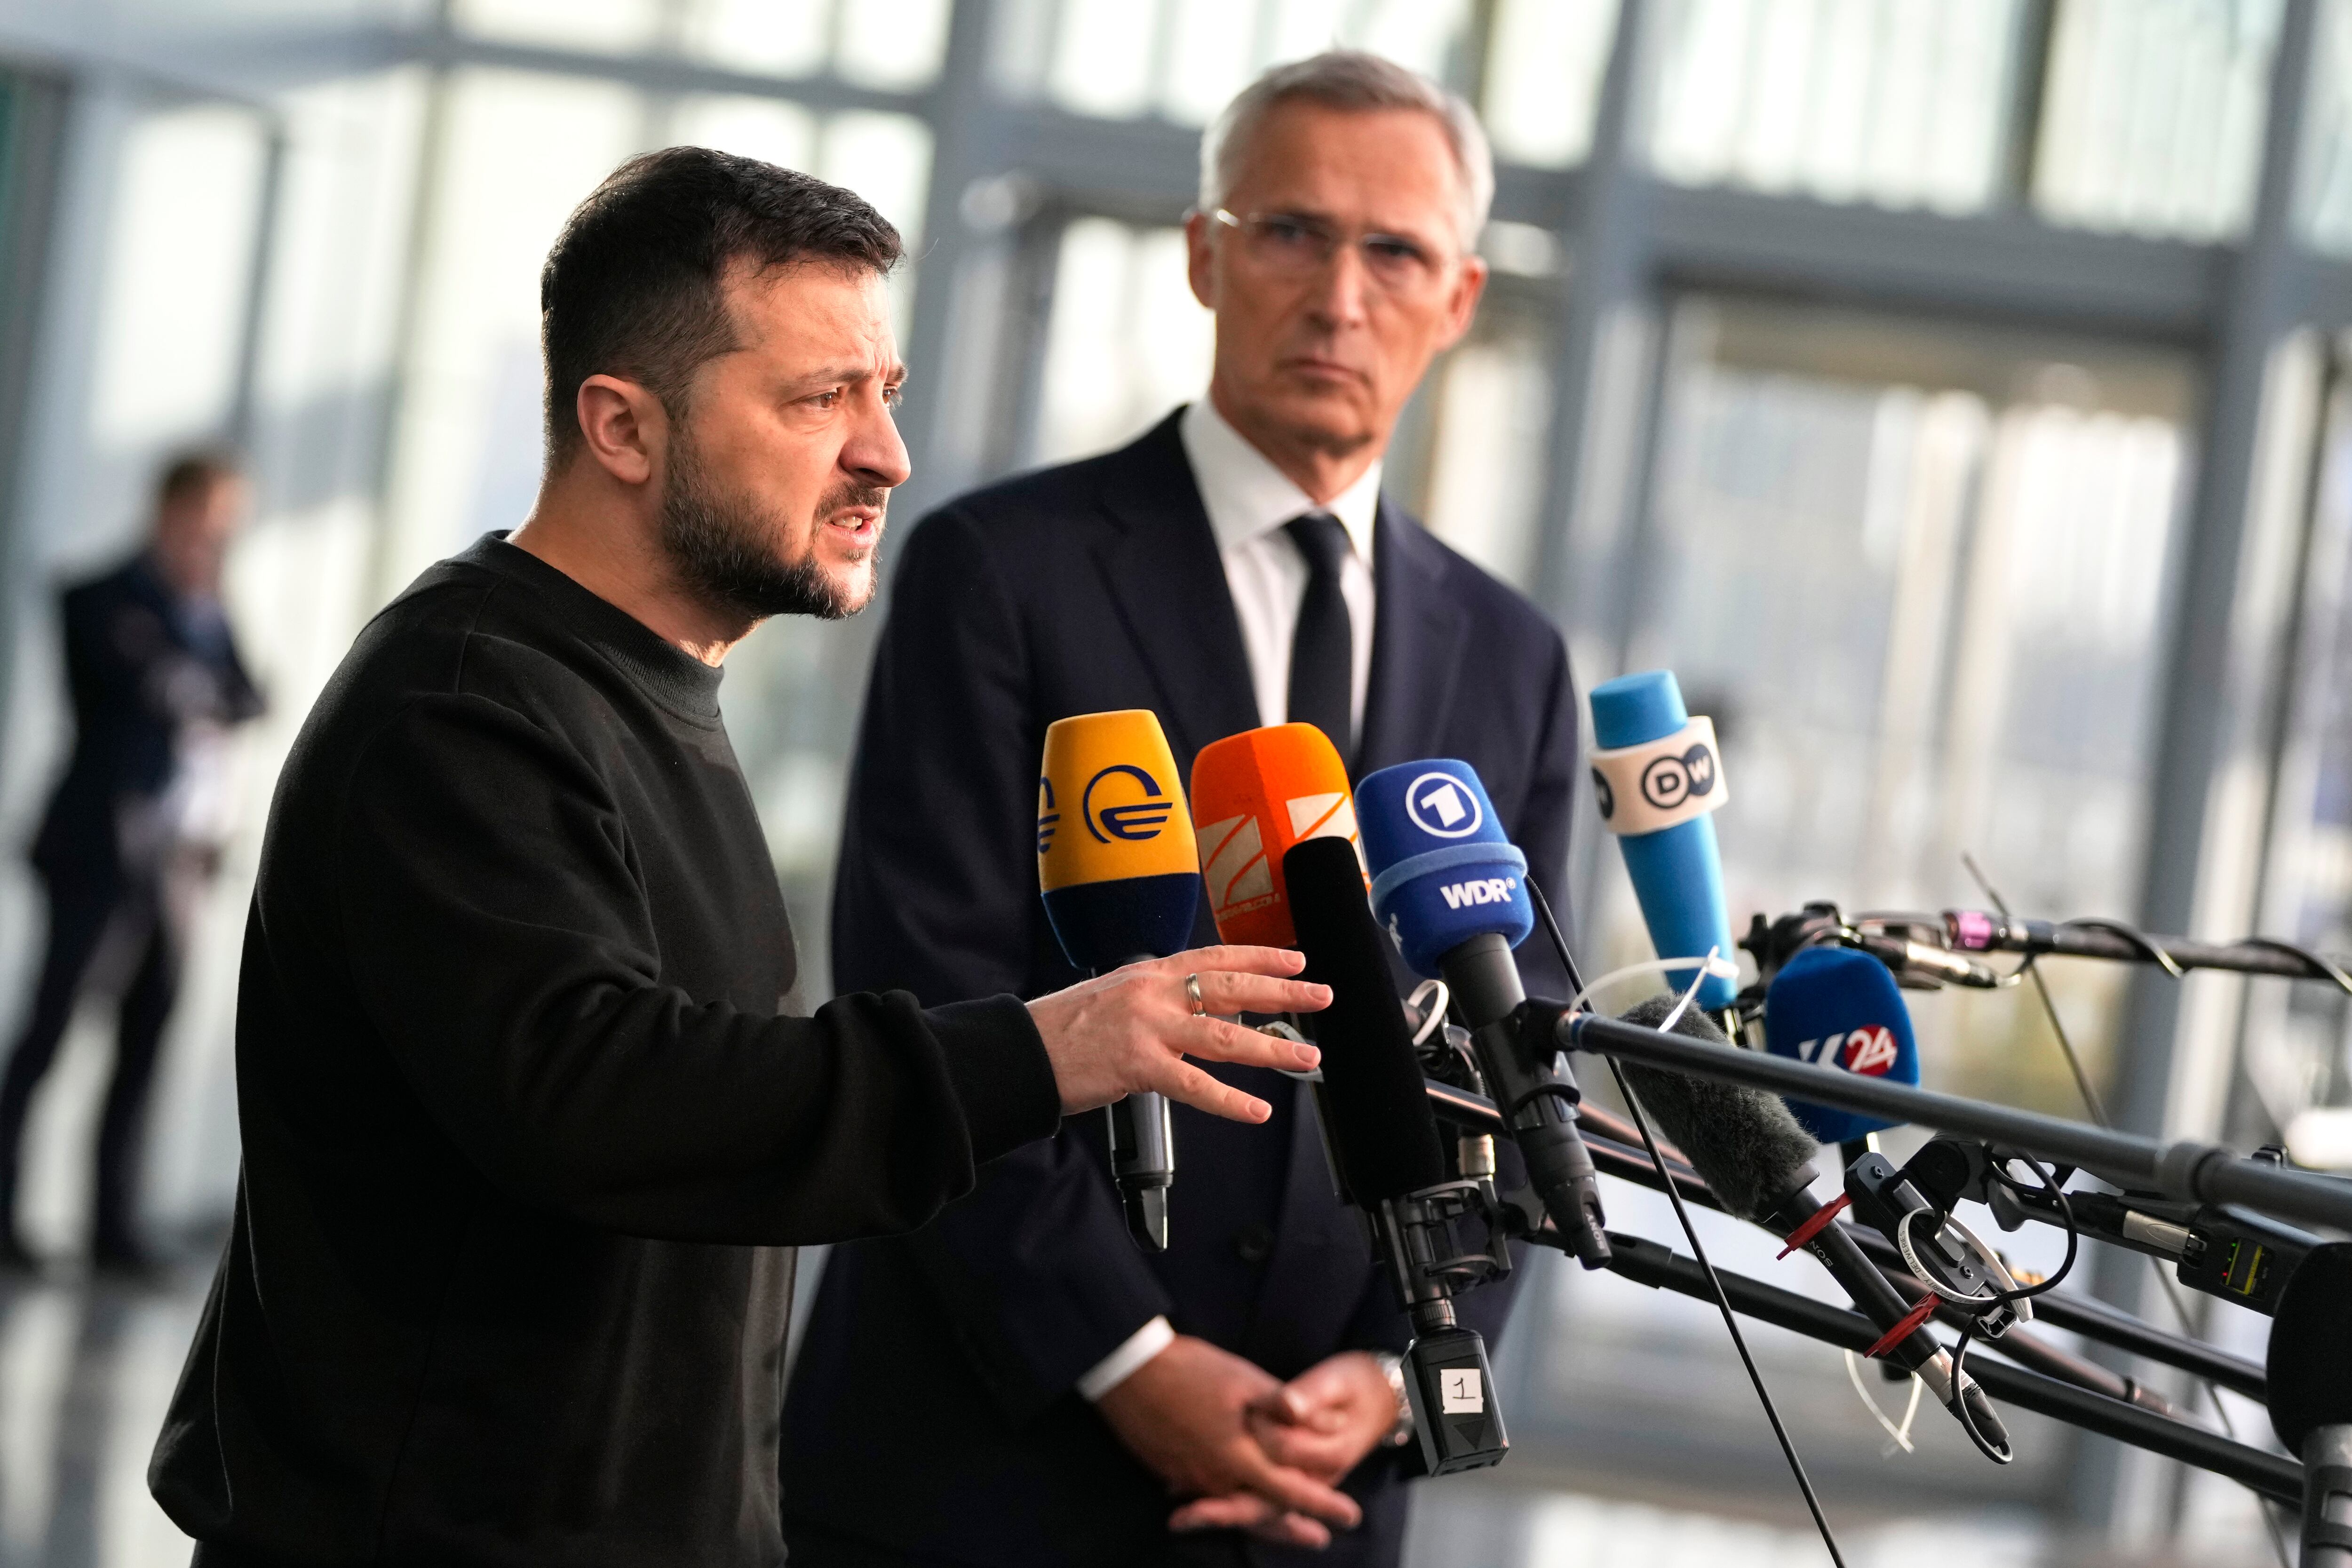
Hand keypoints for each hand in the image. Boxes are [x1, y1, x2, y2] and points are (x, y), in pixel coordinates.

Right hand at [1026, 948, 1325, 1121]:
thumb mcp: (1114, 994)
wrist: (1023, 1050)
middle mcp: (1154, 993)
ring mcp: (1149, 1029)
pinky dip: (1230, 1101)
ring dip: (1273, 1048)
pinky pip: (1195, 1085)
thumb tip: (1197, 1010)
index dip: (1260, 957)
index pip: (1216, 957)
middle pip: (1233, 989)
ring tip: (1307, 1057)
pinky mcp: (1139, 1067)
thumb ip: (1157, 999)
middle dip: (1283, 992)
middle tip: (1322, 996)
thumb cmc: (1064, 1027)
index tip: (1296, 959)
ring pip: (1226, 1036)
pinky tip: (1257, 1110)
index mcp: (1149, 972)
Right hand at [1166, 1351, 1400, 1546]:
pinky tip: (1228, 1501)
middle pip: (1261, 1512)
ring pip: (1232, 1507)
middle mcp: (1215, 1477)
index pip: (1290, 1489)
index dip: (1322, 1504)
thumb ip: (1285, 1407)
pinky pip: (1204, 1496)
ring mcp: (1188, 1477)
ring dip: (1260, 1518)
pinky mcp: (1167, 1469)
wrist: (1127, 1371)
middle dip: (1292, 1528)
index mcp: (1238, 1456)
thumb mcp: (1244, 1380)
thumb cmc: (1190, 1370)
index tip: (1350, 1516)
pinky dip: (1224, 1504)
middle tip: (1320, 1540)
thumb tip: (1330, 1423)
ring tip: (1281, 1525)